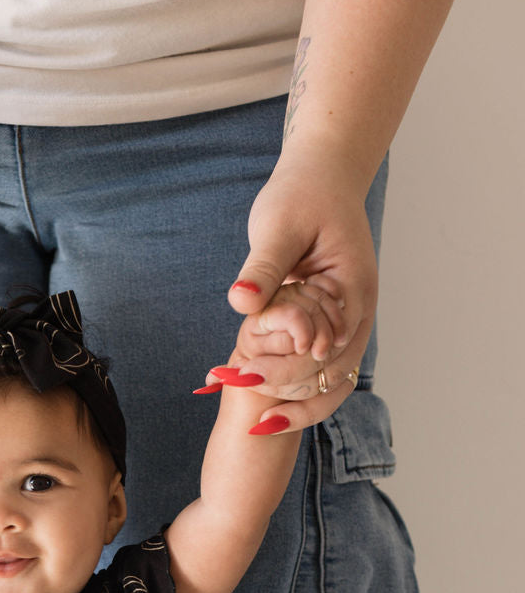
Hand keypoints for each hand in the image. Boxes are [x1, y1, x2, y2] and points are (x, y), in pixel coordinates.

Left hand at [202, 155, 377, 431]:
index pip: (322, 350)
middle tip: (233, 389)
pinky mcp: (335, 326)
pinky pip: (324, 372)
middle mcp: (358, 313)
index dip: (281, 369)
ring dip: (294, 400)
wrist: (322, 177)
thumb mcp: (278, 227)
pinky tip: (263, 395)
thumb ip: (262, 269)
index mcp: (351, 289)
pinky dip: (297, 388)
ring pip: (332, 383)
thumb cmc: (301, 195)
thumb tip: (240, 302)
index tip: (239, 378)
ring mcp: (351, 322)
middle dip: (284, 391)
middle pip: (330, 376)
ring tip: (252, 415)